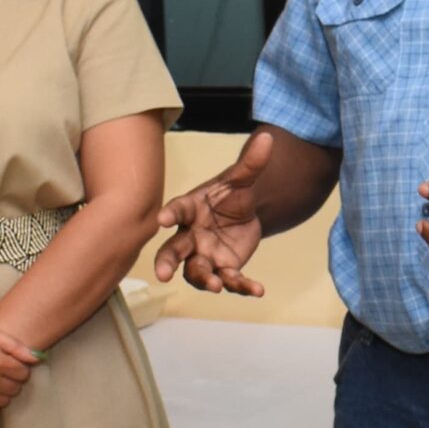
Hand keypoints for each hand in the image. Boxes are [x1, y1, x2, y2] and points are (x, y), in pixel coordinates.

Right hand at [154, 130, 271, 296]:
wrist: (246, 212)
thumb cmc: (231, 193)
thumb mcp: (242, 178)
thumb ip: (252, 162)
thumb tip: (268, 138)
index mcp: (190, 209)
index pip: (177, 210)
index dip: (168, 214)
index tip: (160, 220)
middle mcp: (191, 235)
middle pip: (173, 251)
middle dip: (166, 263)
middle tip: (162, 275)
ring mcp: (205, 255)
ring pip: (197, 272)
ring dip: (205, 280)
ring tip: (217, 285)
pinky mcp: (224, 268)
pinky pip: (230, 280)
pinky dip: (242, 286)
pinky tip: (257, 289)